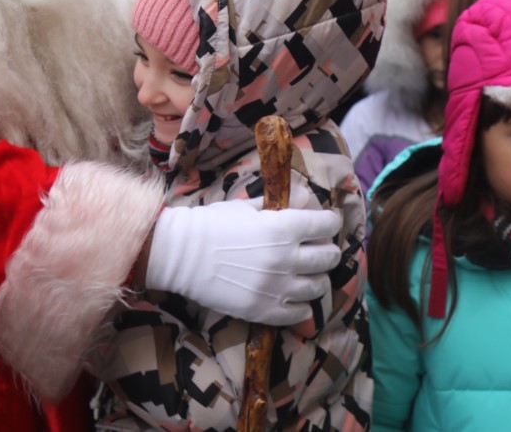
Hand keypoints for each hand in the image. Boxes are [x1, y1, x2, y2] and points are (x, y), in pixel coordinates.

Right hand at [144, 200, 341, 325]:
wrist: (181, 255)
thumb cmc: (212, 224)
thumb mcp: (247, 207)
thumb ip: (280, 205)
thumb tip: (306, 197)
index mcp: (284, 227)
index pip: (327, 224)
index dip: (329, 222)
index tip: (325, 223)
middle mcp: (287, 258)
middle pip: (329, 257)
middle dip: (327, 251)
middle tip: (319, 250)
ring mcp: (278, 287)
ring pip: (319, 287)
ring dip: (316, 279)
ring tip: (306, 276)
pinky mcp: (265, 310)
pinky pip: (300, 313)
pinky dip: (301, 305)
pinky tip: (293, 298)